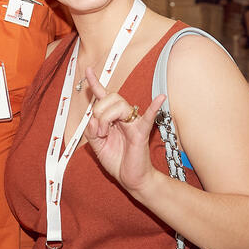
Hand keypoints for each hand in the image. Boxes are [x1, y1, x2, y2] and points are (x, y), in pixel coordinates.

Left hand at [81, 67, 166, 196]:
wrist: (131, 178)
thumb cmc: (117, 161)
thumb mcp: (96, 147)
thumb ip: (90, 132)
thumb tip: (92, 119)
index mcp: (112, 118)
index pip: (103, 96)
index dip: (95, 83)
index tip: (87, 70)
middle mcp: (123, 117)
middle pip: (110, 98)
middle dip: (98, 112)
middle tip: (97, 131)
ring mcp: (133, 123)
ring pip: (119, 105)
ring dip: (105, 117)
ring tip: (104, 133)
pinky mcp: (141, 132)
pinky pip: (149, 117)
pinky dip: (154, 107)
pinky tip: (161, 98)